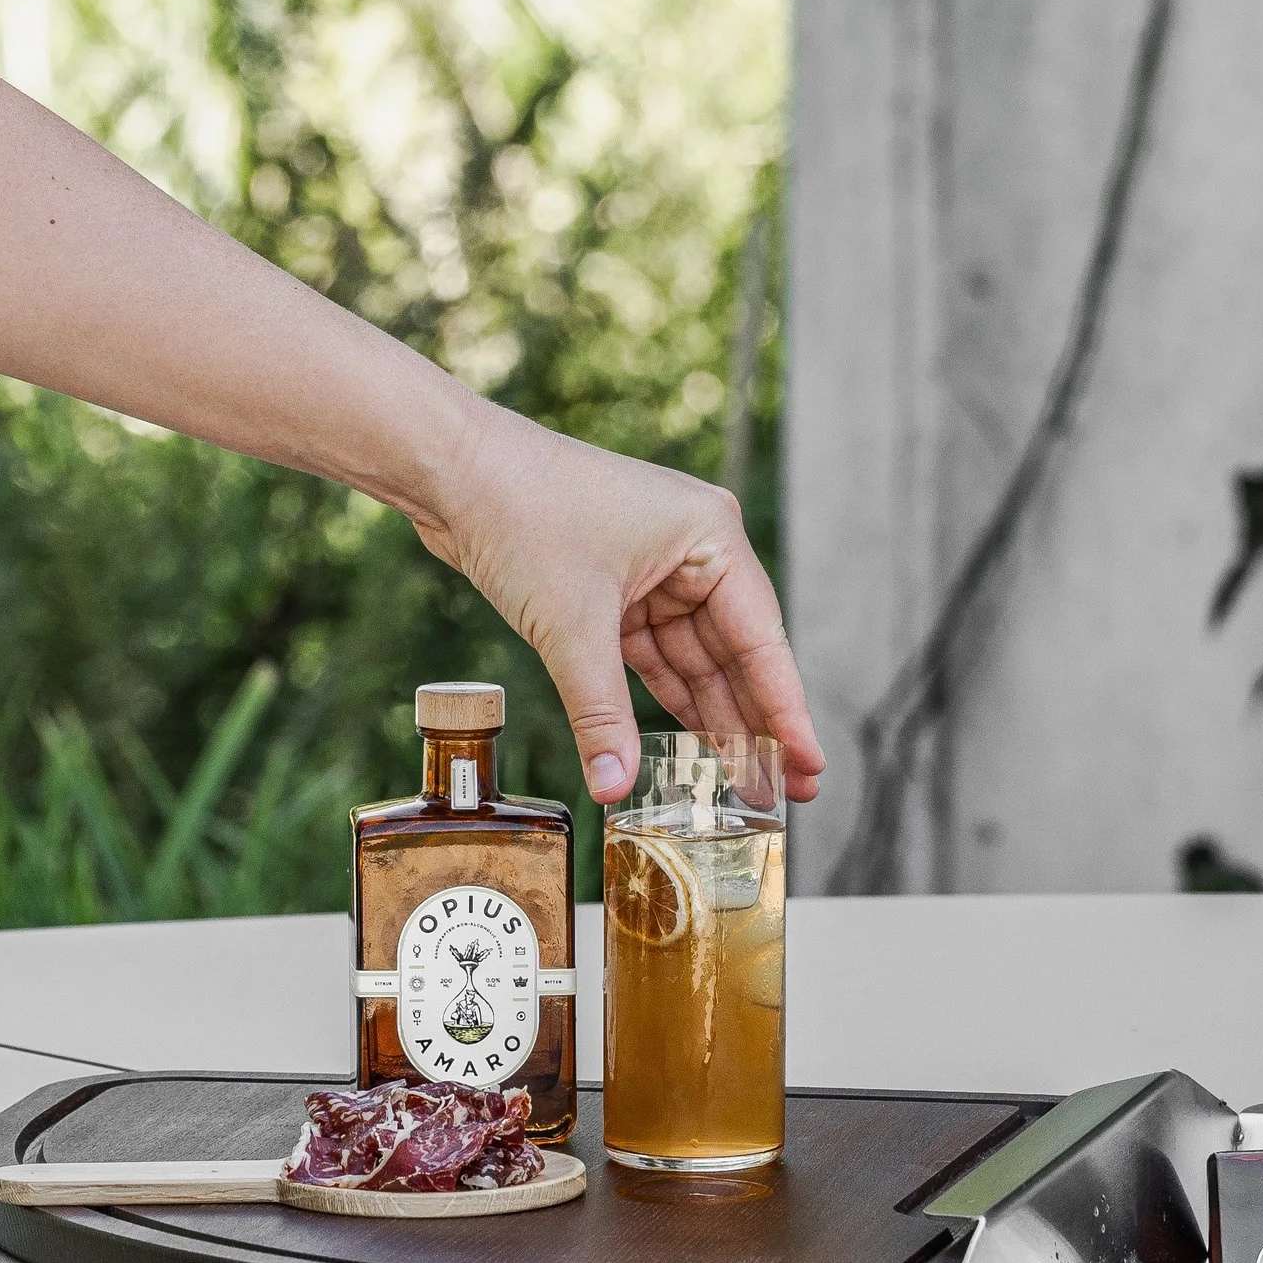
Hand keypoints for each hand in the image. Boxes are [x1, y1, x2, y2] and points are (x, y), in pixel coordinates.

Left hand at [433, 400, 823, 807]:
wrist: (451, 470)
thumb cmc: (520, 513)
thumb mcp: (571, 626)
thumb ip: (600, 713)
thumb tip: (614, 787)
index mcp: (710, 536)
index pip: (760, 641)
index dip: (786, 712)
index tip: (810, 766)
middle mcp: (694, 549)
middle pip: (736, 655)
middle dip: (756, 724)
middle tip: (787, 792)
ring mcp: (656, 568)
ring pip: (696, 660)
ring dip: (714, 718)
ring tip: (745, 782)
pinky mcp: (616, 588)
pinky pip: (655, 655)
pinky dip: (666, 698)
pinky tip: (693, 744)